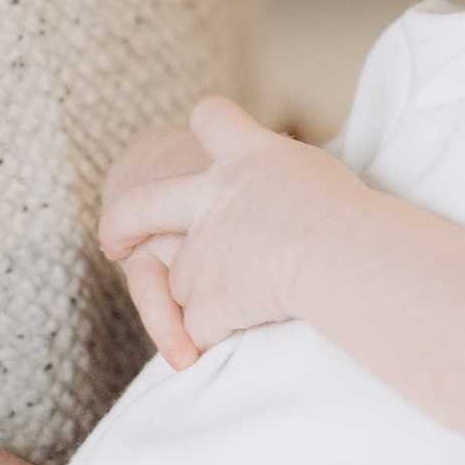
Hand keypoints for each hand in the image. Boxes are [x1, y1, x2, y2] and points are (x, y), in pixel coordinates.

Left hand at [99, 95, 359, 365]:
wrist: (341, 255)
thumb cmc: (350, 215)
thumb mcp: (312, 172)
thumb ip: (278, 175)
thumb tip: (279, 186)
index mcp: (246, 157)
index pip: (213, 119)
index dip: (209, 127)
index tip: (200, 136)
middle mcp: (209, 199)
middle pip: (142, 205)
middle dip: (121, 224)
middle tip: (115, 243)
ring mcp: (200, 253)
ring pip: (178, 281)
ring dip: (200, 298)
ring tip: (246, 306)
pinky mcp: (205, 301)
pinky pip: (198, 329)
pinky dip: (209, 340)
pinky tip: (230, 345)